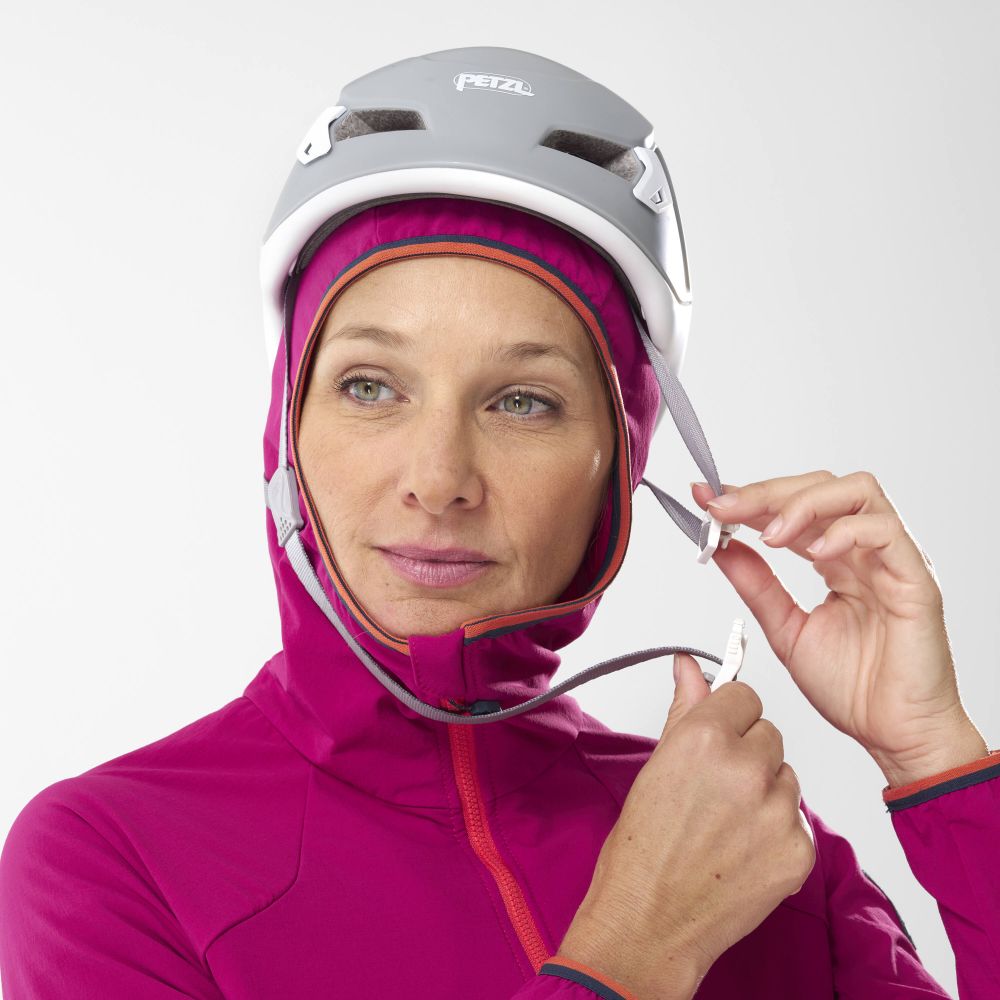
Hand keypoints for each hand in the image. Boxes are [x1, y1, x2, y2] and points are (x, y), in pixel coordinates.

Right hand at [558, 659, 813, 997]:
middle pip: (770, 734)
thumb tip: (689, 665)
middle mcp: (748, 767)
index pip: (745, 695)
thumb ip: (685, 708)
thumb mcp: (656, 764)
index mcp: (706, 737)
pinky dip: (777, 833)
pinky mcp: (800, 851)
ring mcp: (778, 812)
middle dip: (747, 754)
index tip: (717, 736)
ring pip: (786, 777)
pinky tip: (743, 851)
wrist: (649, 921)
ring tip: (726, 824)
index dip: (728, 717)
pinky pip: (798, 821)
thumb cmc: (642, 845)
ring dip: (765, 793)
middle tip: (715, 789)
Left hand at [691, 471, 986, 786]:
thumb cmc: (854, 689)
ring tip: (770, 535)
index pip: (792, 507)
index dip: (748, 497)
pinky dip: (845, 532)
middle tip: (724, 508)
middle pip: (820, 486)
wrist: (893, 736)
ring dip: (804, 504)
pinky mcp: (916, 579)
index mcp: (836, 560)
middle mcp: (864, 552)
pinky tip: (815, 553)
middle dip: (764, 493)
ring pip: (856, 492)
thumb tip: (722, 547)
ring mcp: (892, 561)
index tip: (705, 497)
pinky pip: (886, 532)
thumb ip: (757, 585)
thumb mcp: (785, 628)